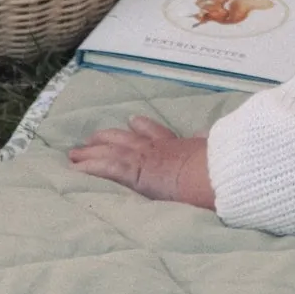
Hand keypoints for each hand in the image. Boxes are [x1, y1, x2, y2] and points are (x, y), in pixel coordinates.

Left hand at [68, 116, 215, 208]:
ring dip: (91, 151)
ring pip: (110, 150)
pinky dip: (89, 167)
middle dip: (108, 138)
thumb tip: (205, 134)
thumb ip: (208, 144)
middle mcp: (156, 148)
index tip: (133, 122)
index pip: (157, 133)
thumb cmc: (219, 166)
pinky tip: (76, 168)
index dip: (143, 127)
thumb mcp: (216, 152)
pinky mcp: (134, 171)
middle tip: (93, 138)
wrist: (213, 171)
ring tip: (75, 153)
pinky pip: (106, 167)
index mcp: (178, 146)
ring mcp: (143, 157)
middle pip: (126, 138)